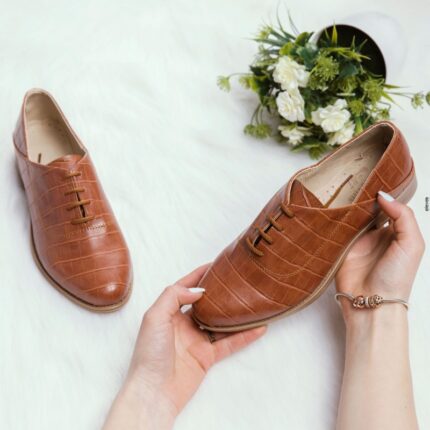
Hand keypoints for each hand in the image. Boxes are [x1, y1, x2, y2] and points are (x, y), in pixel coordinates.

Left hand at [103, 264, 265, 429]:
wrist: (154, 391)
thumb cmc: (149, 354)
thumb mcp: (154, 317)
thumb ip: (173, 296)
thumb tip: (198, 289)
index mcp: (168, 313)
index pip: (185, 288)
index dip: (198, 275)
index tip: (214, 264)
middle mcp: (183, 324)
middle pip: (205, 304)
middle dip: (219, 292)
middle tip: (236, 280)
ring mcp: (197, 340)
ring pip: (220, 322)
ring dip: (235, 314)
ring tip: (251, 300)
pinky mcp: (207, 357)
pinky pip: (229, 343)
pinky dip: (245, 336)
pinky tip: (258, 327)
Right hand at [336, 191, 424, 322]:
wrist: (372, 301)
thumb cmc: (396, 277)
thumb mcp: (412, 244)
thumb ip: (403, 216)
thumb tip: (383, 196)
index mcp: (397, 232)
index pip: (391, 206)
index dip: (385, 194)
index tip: (376, 179)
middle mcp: (376, 234)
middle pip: (369, 209)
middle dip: (364, 197)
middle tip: (357, 181)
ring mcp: (357, 240)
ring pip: (352, 216)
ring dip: (348, 207)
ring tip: (344, 191)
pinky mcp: (340, 246)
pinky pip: (337, 228)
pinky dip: (335, 219)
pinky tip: (332, 209)